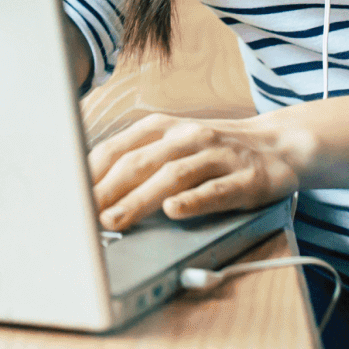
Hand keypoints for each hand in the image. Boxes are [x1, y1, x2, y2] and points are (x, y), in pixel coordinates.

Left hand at [89, 112, 306, 231]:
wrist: (280, 144)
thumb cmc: (215, 150)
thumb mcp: (174, 144)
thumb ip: (138, 160)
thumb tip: (91, 187)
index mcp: (163, 128)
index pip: (117, 148)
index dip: (90, 174)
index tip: (68, 197)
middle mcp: (187, 137)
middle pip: (139, 162)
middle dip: (106, 191)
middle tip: (82, 216)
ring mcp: (217, 156)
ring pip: (172, 176)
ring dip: (139, 199)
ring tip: (114, 220)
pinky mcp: (244, 178)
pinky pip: (215, 190)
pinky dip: (193, 201)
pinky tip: (173, 211)